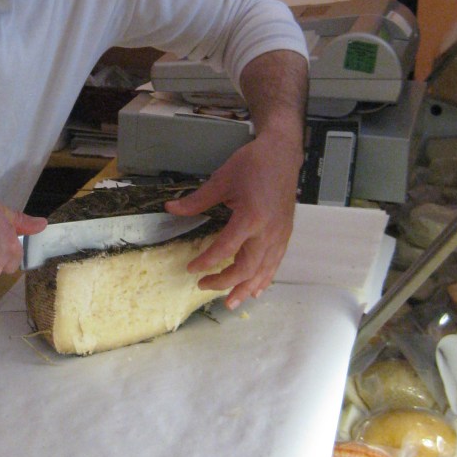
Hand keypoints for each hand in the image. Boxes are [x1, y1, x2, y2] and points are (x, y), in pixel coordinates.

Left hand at [164, 130, 301, 308]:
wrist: (283, 154)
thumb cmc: (255, 163)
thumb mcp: (222, 179)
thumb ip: (197, 200)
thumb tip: (171, 209)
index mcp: (251, 217)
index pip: (225, 249)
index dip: (206, 262)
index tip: (191, 268)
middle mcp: (268, 231)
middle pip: (247, 268)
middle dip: (224, 282)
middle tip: (204, 286)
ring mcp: (279, 235)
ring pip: (263, 271)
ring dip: (246, 289)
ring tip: (230, 303)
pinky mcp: (285, 234)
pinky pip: (275, 263)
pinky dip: (265, 279)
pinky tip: (256, 289)